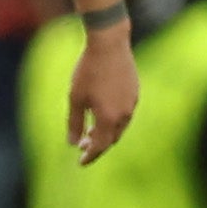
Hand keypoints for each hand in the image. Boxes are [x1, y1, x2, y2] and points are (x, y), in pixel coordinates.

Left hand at [68, 26, 138, 162]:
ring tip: (91, 130)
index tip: (80, 163)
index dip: (89, 156)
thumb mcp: (75, 98)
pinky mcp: (135, 92)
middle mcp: (124, 114)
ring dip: (106, 132)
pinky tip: (102, 112)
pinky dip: (113, 120)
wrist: (109, 44)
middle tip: (82, 146)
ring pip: (119, 127)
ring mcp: (132, 103)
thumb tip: (72, 143)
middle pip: (112, 139)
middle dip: (97, 145)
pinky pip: (125, 114)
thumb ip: (74, 123)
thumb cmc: (88, 71)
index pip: (99, 146)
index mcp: (108, 118)